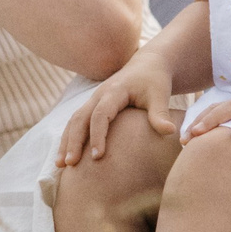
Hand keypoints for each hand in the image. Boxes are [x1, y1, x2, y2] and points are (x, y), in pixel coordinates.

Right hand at [57, 51, 177, 165]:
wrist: (147, 66)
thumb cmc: (155, 82)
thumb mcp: (160, 95)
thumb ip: (160, 113)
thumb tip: (170, 132)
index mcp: (114, 91)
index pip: (100, 115)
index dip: (97, 136)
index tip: (97, 157)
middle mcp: (98, 95)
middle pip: (79, 118)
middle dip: (73, 141)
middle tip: (69, 164)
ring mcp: (92, 101)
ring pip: (73, 121)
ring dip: (66, 142)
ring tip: (60, 165)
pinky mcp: (92, 107)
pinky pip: (76, 123)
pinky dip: (69, 139)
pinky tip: (66, 157)